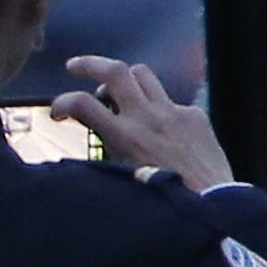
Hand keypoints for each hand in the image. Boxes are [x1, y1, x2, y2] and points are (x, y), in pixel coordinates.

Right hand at [52, 56, 233, 187]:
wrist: (210, 202)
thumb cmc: (162, 198)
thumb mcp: (122, 175)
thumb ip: (109, 149)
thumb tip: (98, 134)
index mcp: (125, 136)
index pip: (82, 104)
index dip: (62, 102)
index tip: (57, 112)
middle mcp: (147, 117)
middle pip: (114, 71)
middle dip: (89, 64)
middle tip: (75, 66)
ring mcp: (173, 112)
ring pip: (142, 74)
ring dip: (124, 79)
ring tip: (117, 92)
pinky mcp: (194, 115)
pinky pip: (170, 102)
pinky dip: (158, 110)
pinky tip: (161, 131)